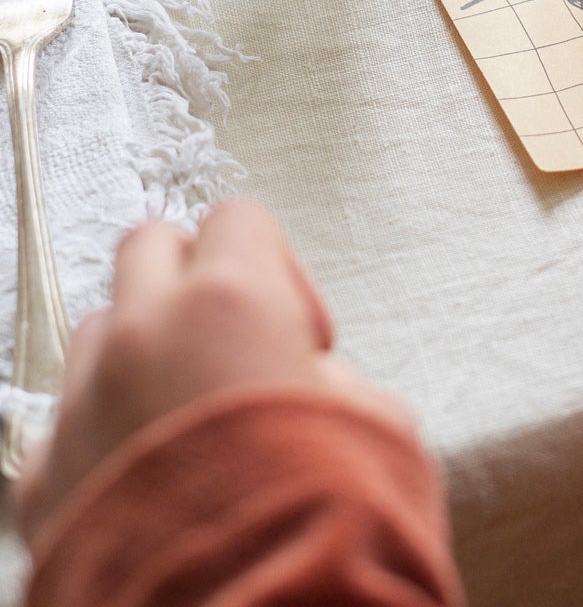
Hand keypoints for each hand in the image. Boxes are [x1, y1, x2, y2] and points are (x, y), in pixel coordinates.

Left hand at [15, 200, 404, 539]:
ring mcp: (81, 404)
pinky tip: (147, 484)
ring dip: (140, 355)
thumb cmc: (326, 524)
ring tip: (187, 420)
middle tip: (234, 346)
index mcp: (231, 301)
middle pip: (148, 247)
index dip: (278, 268)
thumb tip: (314, 380)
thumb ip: (337, 377)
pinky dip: (99, 439)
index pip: (236, 218)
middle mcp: (142, 334)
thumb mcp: (381, 427)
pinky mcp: (41, 482)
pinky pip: (62, 426)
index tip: (302, 334)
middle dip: (191, 281)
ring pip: (97, 331)